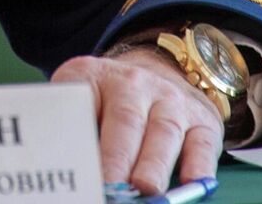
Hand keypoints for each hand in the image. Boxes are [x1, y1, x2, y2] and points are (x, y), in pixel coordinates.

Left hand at [52, 46, 223, 195]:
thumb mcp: (78, 97)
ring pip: (164, 132)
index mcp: (93, 77)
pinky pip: (202, 143)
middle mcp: (134, 84)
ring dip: (153, 164)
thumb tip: (59, 164)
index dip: (79, 133)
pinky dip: (199, 165)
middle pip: (125, 120)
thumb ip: (67, 123)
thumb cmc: (106, 101)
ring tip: (146, 190)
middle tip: (109, 185)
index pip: (82, 101)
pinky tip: (191, 183)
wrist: (154, 71)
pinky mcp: (202, 120)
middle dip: (117, 157)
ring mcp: (171, 100)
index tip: (72, 163)